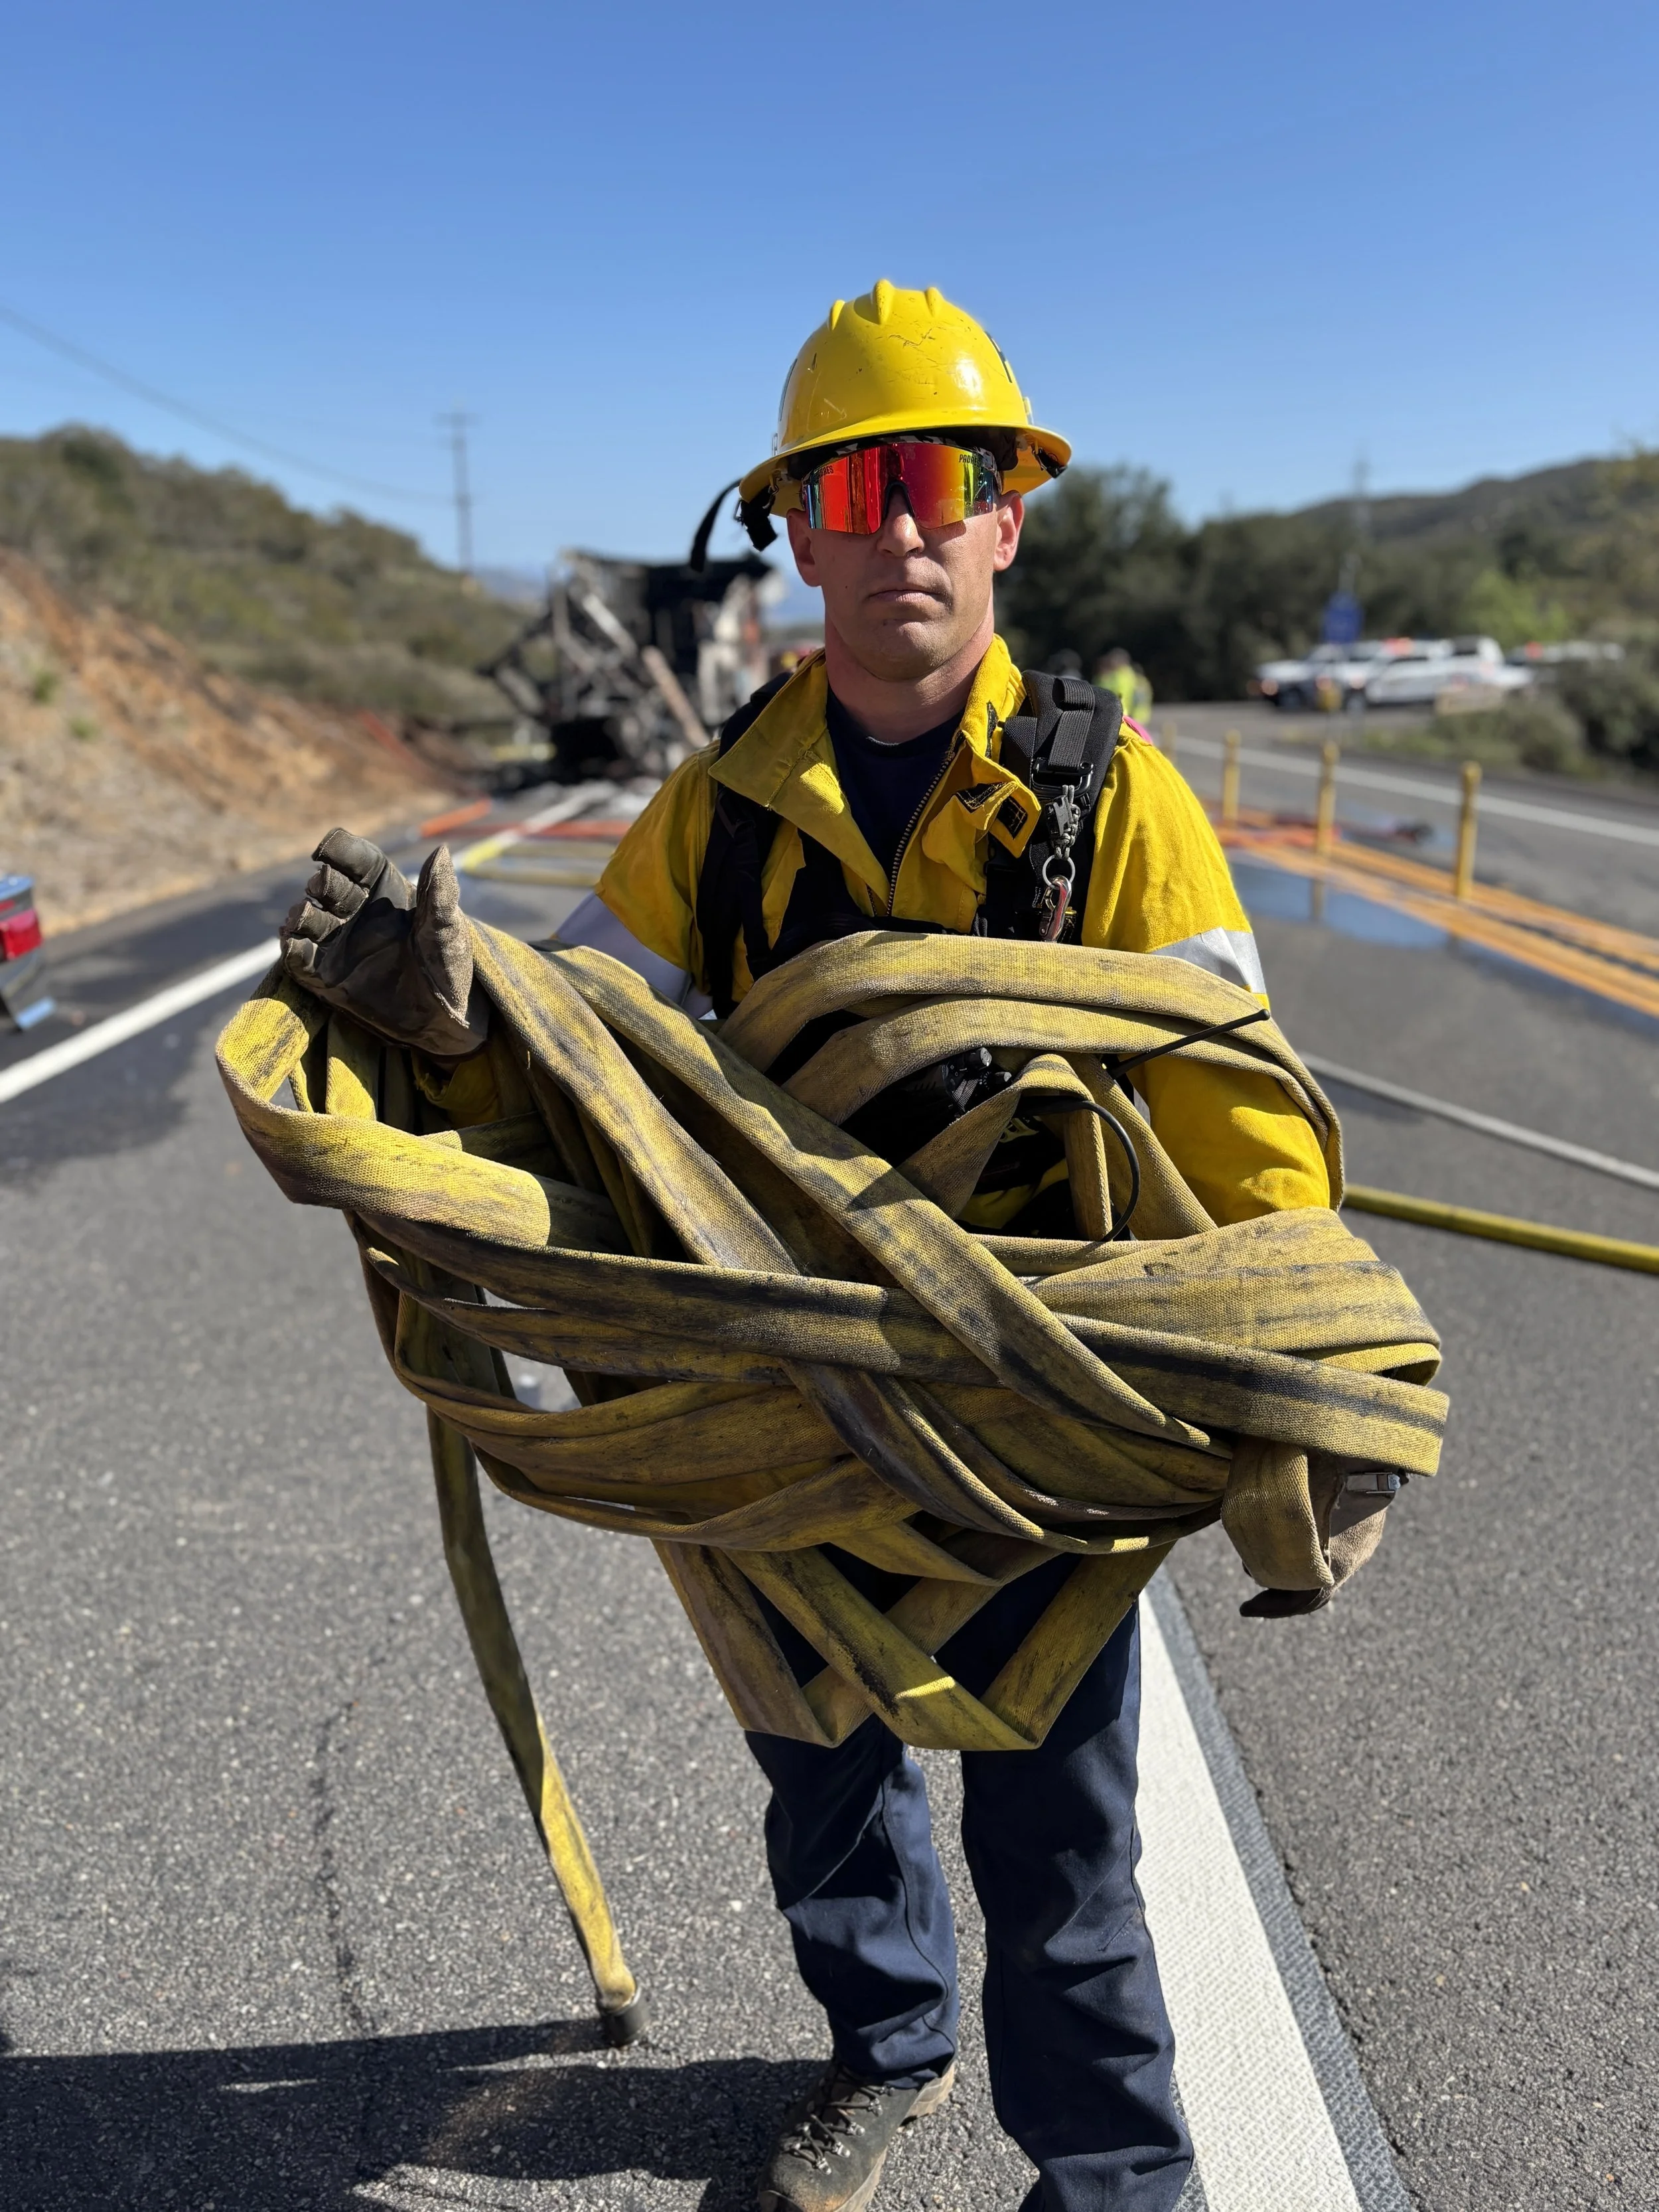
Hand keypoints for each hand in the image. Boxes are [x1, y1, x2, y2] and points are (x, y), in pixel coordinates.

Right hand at [280, 828, 488, 1059]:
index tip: (325, 852)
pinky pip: (298, 956)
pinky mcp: (324, 973)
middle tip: (322, 890)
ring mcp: (336, 941)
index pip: (353, 856)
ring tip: (302, 918)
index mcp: (383, 887)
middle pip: (325, 884)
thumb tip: (441, 850)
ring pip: (305, 916)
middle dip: (321, 885)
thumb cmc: (448, 965)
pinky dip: (291, 949)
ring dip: (299, 914)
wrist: (441, 1016)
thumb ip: (439, 894)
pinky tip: (295, 944)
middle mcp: (354, 909)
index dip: (337, 849)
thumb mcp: (447, 930)